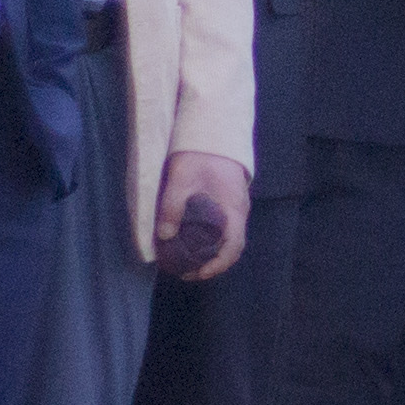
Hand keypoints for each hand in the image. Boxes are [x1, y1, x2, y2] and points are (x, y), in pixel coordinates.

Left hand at [152, 149, 252, 282]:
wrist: (212, 130)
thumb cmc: (199, 154)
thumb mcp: (180, 179)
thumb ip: (172, 207)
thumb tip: (165, 236)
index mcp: (233, 209)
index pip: (232, 247)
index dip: (217, 265)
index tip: (197, 274)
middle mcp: (240, 211)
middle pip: (233, 247)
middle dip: (213, 264)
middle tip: (188, 272)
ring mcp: (237, 206)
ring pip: (230, 238)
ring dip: (213, 252)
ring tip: (189, 259)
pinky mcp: (230, 201)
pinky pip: (227, 227)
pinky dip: (213, 240)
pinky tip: (194, 238)